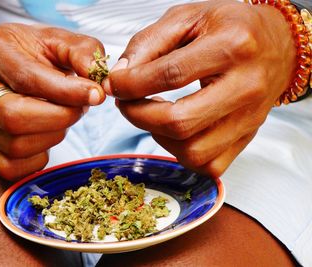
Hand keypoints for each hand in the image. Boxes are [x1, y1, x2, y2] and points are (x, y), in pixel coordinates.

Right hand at [0, 23, 104, 180]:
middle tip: (79, 108)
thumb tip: (99, 81)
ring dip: (53, 135)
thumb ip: (82, 52)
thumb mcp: (56, 39)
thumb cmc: (28, 51)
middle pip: (13, 116)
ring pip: (15, 145)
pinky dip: (38, 159)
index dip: (66, 91)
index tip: (95, 94)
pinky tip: (48, 136)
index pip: (26, 78)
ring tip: (64, 116)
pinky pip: (11, 167)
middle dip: (59, 117)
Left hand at [104, 0, 296, 177]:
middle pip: (179, 122)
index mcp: (232, 46)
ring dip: (158, 136)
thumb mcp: (187, 18)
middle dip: (138, 115)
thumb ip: (148, 44)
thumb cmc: (230, 27)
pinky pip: (208, 165)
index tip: (114, 84)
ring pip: (193, 151)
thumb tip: (120, 77)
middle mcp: (246, 86)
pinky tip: (175, 131)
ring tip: (152, 114)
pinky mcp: (248, 138)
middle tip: (126, 102)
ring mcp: (250, 118)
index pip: (170, 76)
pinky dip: (181, 153)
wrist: (276, 44)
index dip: (131, 84)